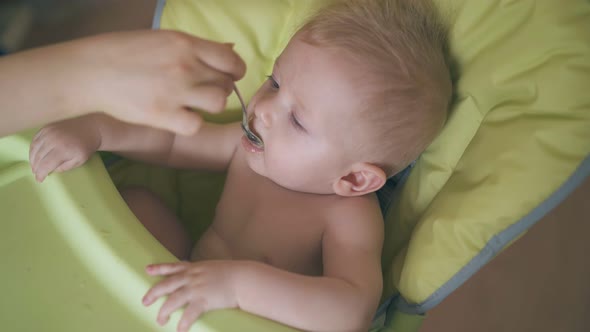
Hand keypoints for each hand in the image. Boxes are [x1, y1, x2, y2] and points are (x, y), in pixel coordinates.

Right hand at [29, 117, 99, 181]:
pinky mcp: (47, 127)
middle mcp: (53, 140)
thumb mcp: (79, 161)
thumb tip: (51, 170)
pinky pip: (35, 139)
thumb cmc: (85, 147)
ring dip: (32, 159)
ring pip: (34, 148)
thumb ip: (64, 168)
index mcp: (62, 150)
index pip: (45, 165)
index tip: (39, 180)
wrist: (90, 129)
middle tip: (36, 174)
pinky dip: (33, 148)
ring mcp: (49, 132)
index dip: (40, 174)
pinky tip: (35, 155)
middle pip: (38, 157)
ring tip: (34, 166)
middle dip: (35, 168)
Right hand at [53, 30, 244, 134]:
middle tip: (201, 90)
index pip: (231, 59)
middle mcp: (185, 66)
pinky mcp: (163, 115)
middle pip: (226, 83)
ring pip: (218, 103)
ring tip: (191, 103)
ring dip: (208, 105)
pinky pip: (196, 124)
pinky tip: (178, 116)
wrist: (90, 70)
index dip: (234, 70)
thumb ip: (196, 47)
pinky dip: (190, 123)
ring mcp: (175, 91)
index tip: (227, 75)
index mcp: (185, 43)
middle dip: (219, 87)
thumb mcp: (162, 39)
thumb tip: (230, 48)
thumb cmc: (123, 51)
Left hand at [143, 261, 238, 331]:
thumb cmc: (234, 274)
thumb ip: (205, 272)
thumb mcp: (215, 268)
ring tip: (160, 321)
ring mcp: (196, 288)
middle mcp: (191, 277)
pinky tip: (179, 330)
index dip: (159, 268)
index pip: (172, 267)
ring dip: (164, 312)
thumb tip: (203, 276)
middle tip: (145, 302)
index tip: (147, 270)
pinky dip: (182, 323)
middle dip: (153, 293)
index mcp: (194, 268)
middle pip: (166, 285)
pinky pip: (189, 314)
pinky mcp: (203, 300)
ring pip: (172, 300)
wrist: (244, 278)